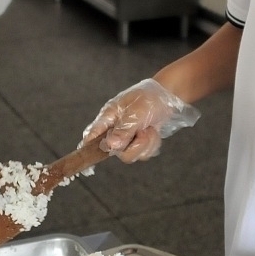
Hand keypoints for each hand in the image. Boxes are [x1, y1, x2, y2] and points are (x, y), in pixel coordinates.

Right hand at [80, 78, 199, 162]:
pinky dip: (152, 144)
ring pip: (130, 155)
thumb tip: (110, 146)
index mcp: (108, 118)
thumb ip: (123, 129)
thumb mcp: (136, 112)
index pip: (91, 135)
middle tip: (143, 131)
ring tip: (150, 129)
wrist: (168, 97)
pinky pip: (142, 154)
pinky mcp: (138, 143)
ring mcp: (127, 138)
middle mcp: (114, 130)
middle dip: (133, 145)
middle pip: (114, 152)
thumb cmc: (148, 98)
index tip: (87, 158)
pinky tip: (154, 132)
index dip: (87, 148)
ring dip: (145, 144)